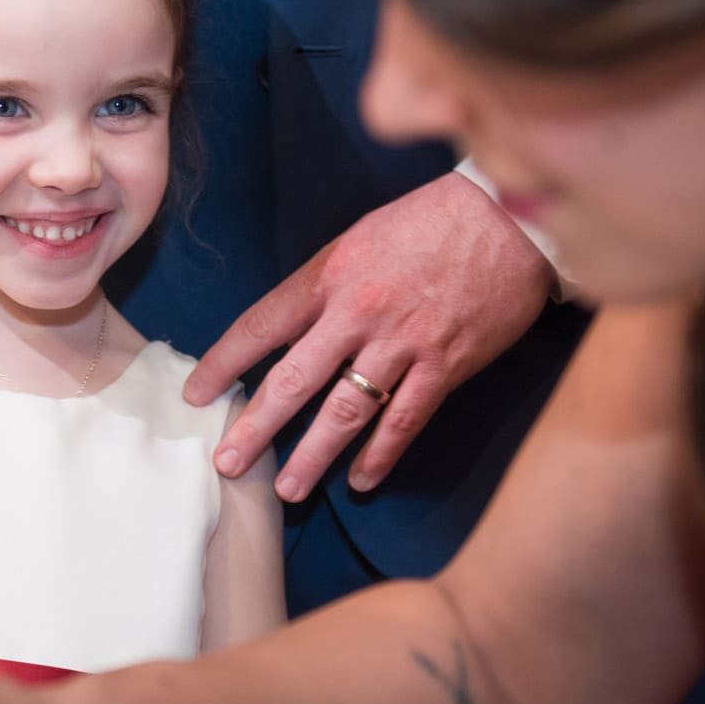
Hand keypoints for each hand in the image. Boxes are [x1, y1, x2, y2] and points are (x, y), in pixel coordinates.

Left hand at [185, 172, 552, 499]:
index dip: (224, 364)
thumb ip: (325, 285)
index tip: (196, 394)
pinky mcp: (445, 365)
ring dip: (313, 455)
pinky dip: (380, 454)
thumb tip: (291, 329)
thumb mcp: (360, 238)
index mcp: (329, 276)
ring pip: (346, 411)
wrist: (507, 215)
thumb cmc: (430, 220)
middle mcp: (357, 314)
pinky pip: (405, 420)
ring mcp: (402, 344)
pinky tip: (360, 480)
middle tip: (227, 462)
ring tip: (288, 488)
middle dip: (256, 427)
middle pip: (294, 380)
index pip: (261, 326)